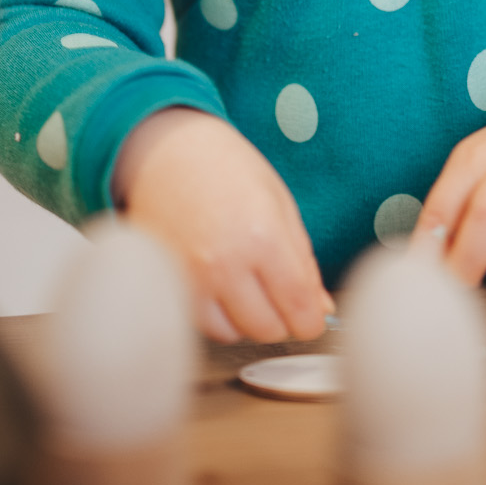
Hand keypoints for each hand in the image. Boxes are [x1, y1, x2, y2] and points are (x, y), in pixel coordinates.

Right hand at [113, 108, 332, 343]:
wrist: (163, 151)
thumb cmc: (225, 166)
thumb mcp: (279, 202)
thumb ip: (303, 261)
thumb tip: (322, 309)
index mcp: (262, 237)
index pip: (301, 309)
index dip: (312, 319)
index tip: (311, 313)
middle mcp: (225, 265)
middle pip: (270, 329)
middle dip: (282, 316)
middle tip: (277, 287)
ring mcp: (191, 280)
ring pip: (236, 333)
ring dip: (249, 317)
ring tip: (245, 278)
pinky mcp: (168, 287)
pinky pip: (204, 325)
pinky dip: (220, 315)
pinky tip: (221, 283)